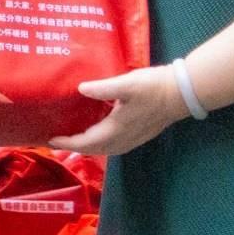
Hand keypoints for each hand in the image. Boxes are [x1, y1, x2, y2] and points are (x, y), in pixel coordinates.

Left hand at [50, 64, 192, 156]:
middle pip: (94, 150)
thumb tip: (80, 89)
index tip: (51, 140)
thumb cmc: (153, 87)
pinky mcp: (141, 134)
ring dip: (89, 147)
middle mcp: (124, 139)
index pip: (86, 142)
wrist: (182, 93)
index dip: (68, 143)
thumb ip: (102, 89)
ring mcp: (134, 138)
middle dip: (75, 147)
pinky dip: (102, 144)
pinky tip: (100, 134)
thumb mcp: (126, 85)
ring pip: (106, 149)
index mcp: (116, 129)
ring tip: (75, 140)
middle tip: (58, 142)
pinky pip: (115, 146)